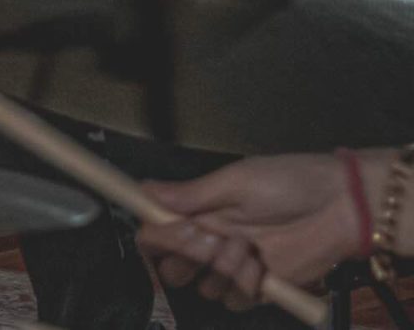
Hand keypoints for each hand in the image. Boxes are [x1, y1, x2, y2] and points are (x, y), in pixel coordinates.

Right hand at [137, 153, 369, 308]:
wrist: (340, 207)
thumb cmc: (287, 184)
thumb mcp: (235, 182)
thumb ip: (190, 195)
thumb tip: (143, 191)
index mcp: (199, 212)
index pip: (156, 232)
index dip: (155, 238)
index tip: (170, 231)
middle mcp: (210, 241)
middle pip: (171, 267)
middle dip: (185, 256)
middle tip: (209, 239)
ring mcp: (234, 267)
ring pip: (204, 287)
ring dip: (220, 269)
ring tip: (246, 248)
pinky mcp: (260, 289)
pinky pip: (234, 300)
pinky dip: (244, 285)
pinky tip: (262, 266)